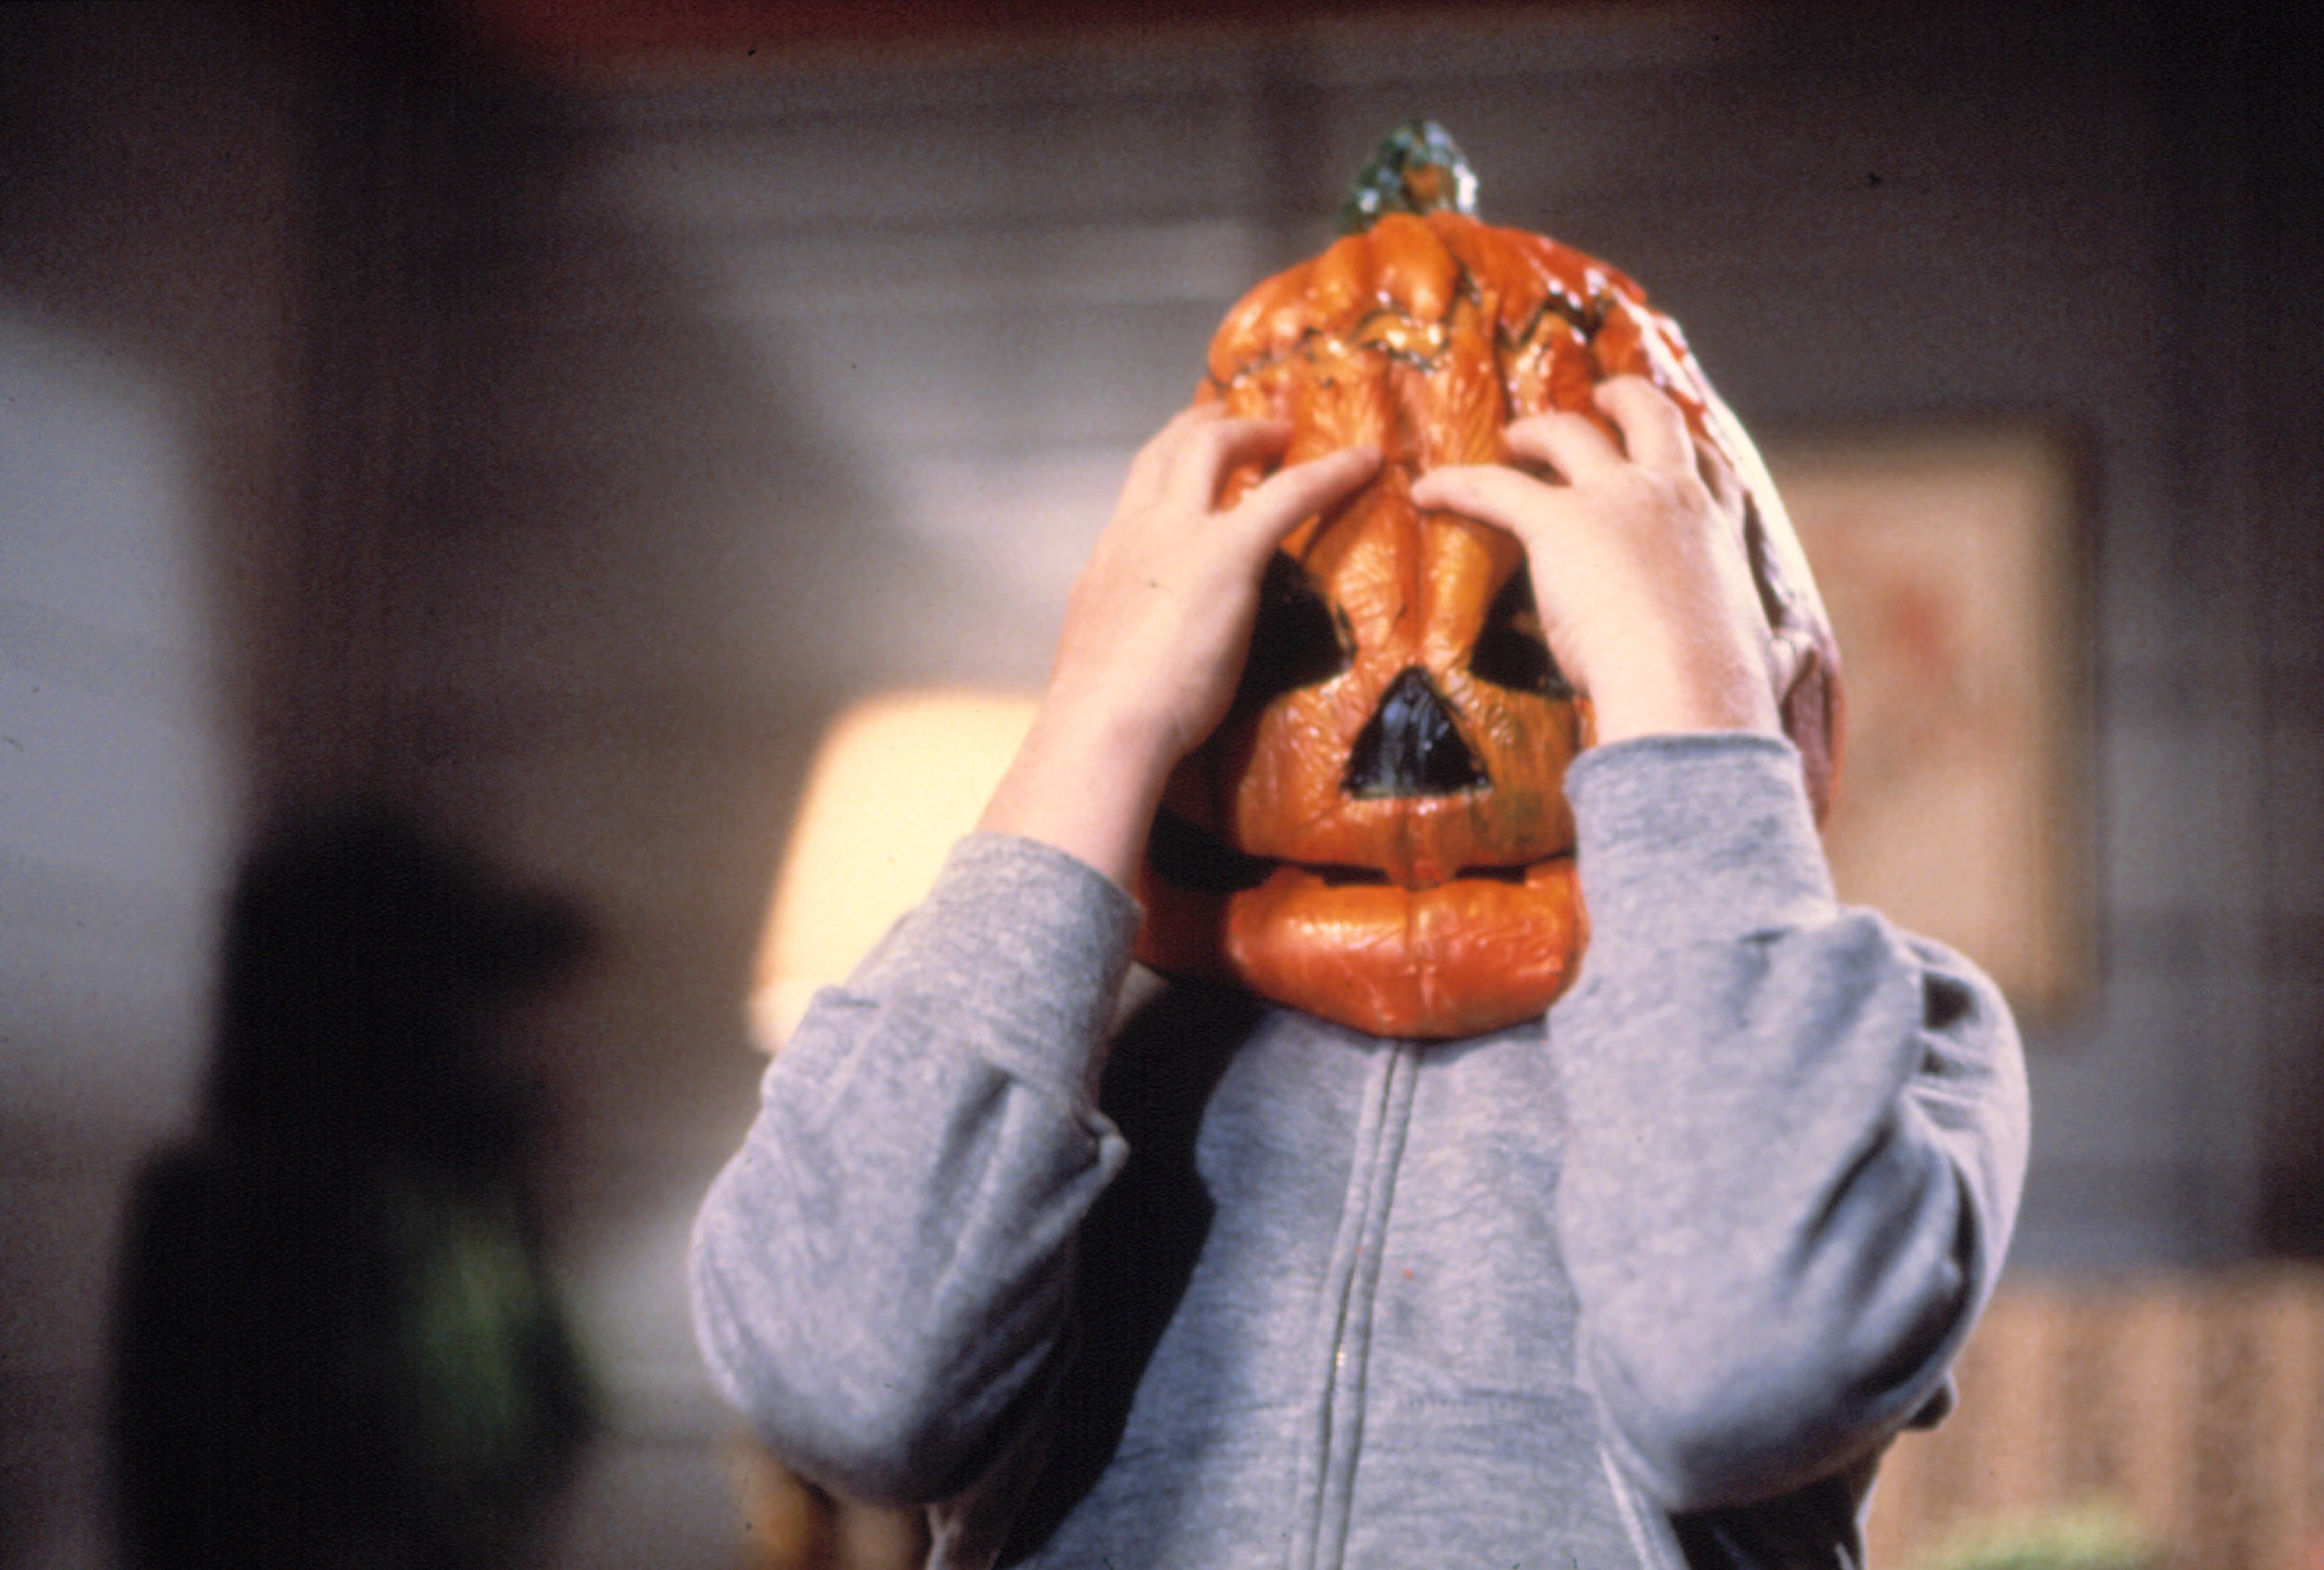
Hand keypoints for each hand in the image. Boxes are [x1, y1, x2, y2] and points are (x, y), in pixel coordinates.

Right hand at [980, 407, 1378, 887]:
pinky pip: (1288, 494)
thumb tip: (1149, 641)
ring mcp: (1179, 533)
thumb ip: (1135, 627)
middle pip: (1168, 449)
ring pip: (1213, 448)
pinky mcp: (1228, 552)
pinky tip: (1365, 462)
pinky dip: (1330, 472)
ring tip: (1286, 431)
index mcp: (1111, 555)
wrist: (1105, 722)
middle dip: (1204, 426)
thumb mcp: (1109, 650)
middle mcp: (1138, 528)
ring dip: (1252, 431)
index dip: (1169, 461)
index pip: (1140, 488)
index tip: (1190, 450)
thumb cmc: (1104, 711)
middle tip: (1238, 421)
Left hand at [1411, 377, 1782, 745]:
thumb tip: (1796, 651)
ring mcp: (1617, 500)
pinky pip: (1495, 488)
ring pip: (1569, 434)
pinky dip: (1457, 483)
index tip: (1679, 449)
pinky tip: (1427, 489)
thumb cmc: (1726, 690)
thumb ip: (1777, 650)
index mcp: (1719, 534)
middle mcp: (1672, 498)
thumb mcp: (1765, 659)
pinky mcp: (1558, 521)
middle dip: (1625, 400)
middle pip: (1652, 420)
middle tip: (1600, 394)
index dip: (1691, 456)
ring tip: (1512, 437)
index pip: (1711, 475)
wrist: (1688, 690)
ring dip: (1537, 429)